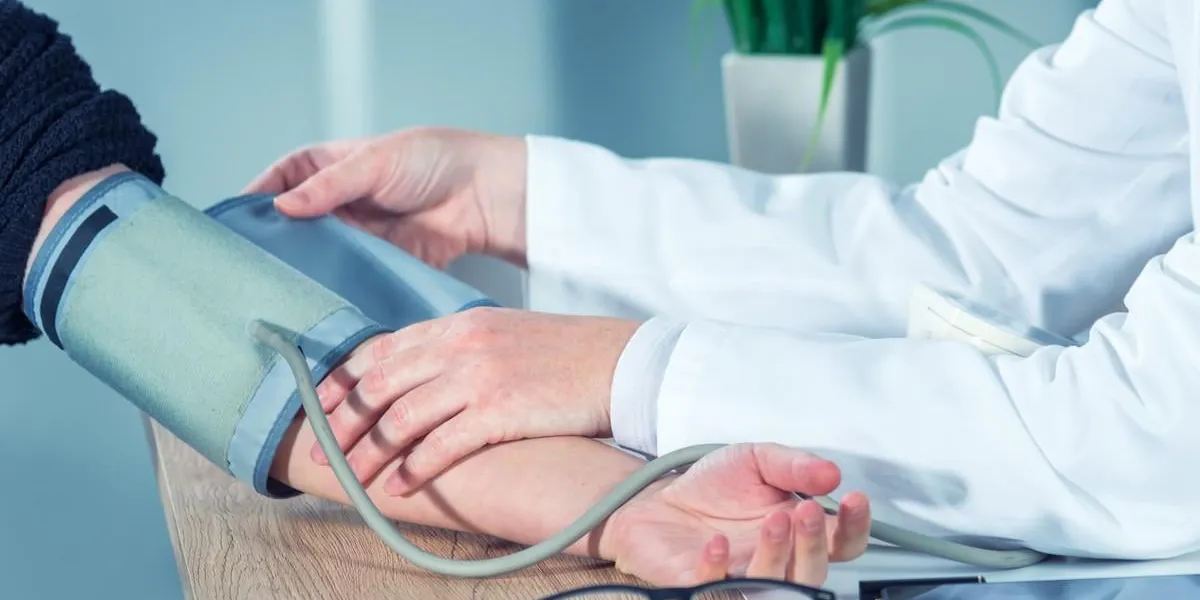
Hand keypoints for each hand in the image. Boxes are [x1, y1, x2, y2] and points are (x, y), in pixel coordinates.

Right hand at [244, 126, 528, 267]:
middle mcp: (337, 203)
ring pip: (318, 255)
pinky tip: (318, 302)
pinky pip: (349, 277)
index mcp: (329, 167)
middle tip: (247, 265)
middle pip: (294, 225)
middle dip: (274, 244)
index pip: (280, 181)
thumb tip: (282, 206)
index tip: (234, 224)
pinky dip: (335, 288)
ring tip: (276, 289)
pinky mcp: (378, 264)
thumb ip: (329, 187)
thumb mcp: (375, 163)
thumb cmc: (433, 161)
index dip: (257, 199)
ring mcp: (357, 236)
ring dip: (302, 270)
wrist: (484, 195)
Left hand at [313, 306, 639, 493]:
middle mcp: (459, 345)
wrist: (618, 362)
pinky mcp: (499, 410)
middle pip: (380, 386)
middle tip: (321, 450)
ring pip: (400, 419)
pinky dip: (413, 469)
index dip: (344, 381)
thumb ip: (457, 347)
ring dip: (368, 453)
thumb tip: (418, 374)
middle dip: (343, 422)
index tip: (321, 406)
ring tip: (351, 478)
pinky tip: (398, 486)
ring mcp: (478, 376)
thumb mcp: (502, 332)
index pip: (381, 350)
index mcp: (457, 324)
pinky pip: (441, 445)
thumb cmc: (563, 353)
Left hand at [604, 443, 870, 587]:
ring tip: (771, 520)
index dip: (855, 526)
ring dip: (778, 556)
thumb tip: (831, 472)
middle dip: (814, 543)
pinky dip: (717, 570)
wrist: (655, 500)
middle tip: (803, 510)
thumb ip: (793, 465)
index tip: (854, 498)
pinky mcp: (703, 586)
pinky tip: (715, 542)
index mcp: (797, 532)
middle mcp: (775, 561)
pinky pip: (717, 590)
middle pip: (814, 572)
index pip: (842, 543)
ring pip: (775, 587)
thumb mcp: (755, 459)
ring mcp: (741, 577)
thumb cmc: (711, 487)